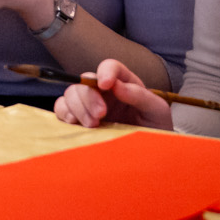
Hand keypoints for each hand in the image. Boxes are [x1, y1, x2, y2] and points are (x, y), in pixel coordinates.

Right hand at [54, 58, 173, 129]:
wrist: (149, 153)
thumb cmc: (155, 128)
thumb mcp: (157, 112)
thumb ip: (140, 96)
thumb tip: (117, 86)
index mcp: (124, 83)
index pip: (111, 67)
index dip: (105, 71)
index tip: (106, 85)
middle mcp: (104, 91)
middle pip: (85, 81)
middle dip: (89, 97)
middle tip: (101, 115)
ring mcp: (89, 104)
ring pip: (71, 93)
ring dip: (78, 108)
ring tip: (93, 125)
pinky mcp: (79, 118)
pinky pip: (61, 108)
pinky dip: (64, 113)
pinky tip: (75, 123)